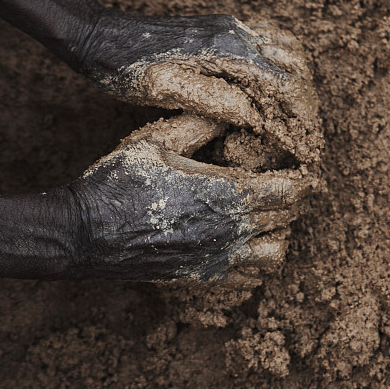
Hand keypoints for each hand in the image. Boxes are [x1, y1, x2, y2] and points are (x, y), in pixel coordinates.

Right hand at [67, 114, 315, 283]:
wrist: (85, 234)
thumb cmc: (120, 182)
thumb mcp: (157, 140)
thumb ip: (200, 123)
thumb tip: (231, 109)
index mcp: (226, 194)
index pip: (289, 189)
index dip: (304, 177)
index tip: (304, 165)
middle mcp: (231, 231)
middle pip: (288, 219)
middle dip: (294, 200)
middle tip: (287, 182)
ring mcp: (218, 259)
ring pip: (275, 255)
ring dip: (278, 233)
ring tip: (265, 215)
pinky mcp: (203, 277)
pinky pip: (249, 279)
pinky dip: (257, 262)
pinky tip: (243, 242)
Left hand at [78, 11, 320, 163]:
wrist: (102, 36)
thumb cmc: (127, 71)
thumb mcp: (164, 90)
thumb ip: (212, 99)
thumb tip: (256, 116)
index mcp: (226, 50)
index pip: (284, 84)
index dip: (299, 118)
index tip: (305, 146)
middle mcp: (236, 33)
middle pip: (296, 66)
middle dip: (306, 104)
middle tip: (306, 138)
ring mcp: (232, 27)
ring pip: (289, 50)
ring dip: (299, 85)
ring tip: (296, 120)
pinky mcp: (224, 29)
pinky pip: (271, 40)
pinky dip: (284, 66)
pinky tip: (276, 92)